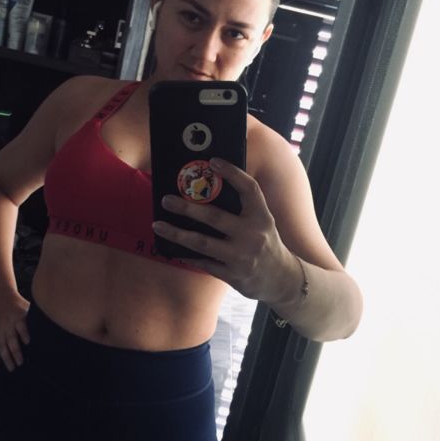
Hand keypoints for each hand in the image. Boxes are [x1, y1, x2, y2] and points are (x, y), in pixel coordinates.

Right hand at [0, 291, 30, 371]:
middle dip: (16, 352)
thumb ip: (38, 315)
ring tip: (12, 368)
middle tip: (21, 362)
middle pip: (11, 340)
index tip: (28, 342)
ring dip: (6, 358)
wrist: (0, 296)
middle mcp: (8, 326)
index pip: (21, 327)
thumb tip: (55, 320)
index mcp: (18, 318)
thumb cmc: (17, 303)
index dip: (24, 334)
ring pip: (1, 346)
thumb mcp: (29, 307)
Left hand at [152, 158, 291, 301]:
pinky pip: (204, 262)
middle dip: (187, 208)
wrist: (281, 279)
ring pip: (202, 242)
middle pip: (214, 217)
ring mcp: (242, 256)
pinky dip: (187, 255)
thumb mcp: (263, 222)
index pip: (249, 189)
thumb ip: (243, 208)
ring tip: (158, 225)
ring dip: (177, 233)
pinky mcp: (233, 274)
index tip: (213, 161)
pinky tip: (174, 249)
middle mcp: (253, 235)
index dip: (232, 173)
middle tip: (166, 200)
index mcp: (262, 216)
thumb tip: (209, 187)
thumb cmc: (265, 243)